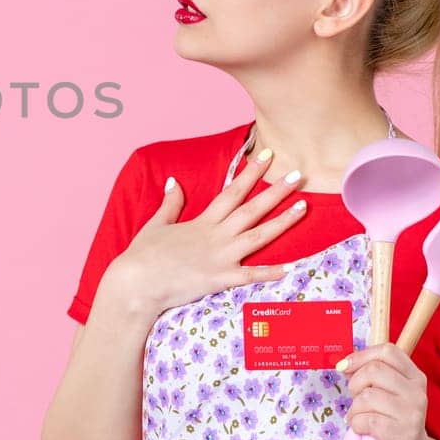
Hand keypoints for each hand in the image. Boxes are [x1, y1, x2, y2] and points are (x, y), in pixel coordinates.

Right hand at [102, 146, 308, 319]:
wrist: (136, 283)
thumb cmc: (142, 256)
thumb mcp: (156, 224)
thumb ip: (170, 203)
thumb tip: (173, 182)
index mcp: (202, 222)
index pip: (232, 191)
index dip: (251, 173)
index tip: (268, 156)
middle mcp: (216, 236)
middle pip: (251, 209)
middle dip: (276, 191)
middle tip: (298, 174)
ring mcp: (220, 257)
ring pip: (258, 236)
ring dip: (283, 222)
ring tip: (304, 207)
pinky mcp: (219, 279)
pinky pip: (250, 276)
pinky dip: (270, 272)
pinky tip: (291, 267)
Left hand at [338, 343, 429, 439]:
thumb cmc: (392, 422)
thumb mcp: (388, 393)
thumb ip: (371, 375)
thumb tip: (345, 364)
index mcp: (415, 377)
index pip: (388, 351)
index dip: (361, 355)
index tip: (345, 367)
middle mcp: (417, 393)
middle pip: (374, 371)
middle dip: (355, 385)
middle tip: (357, 400)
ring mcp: (412, 415)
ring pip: (366, 397)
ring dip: (354, 410)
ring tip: (362, 418)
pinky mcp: (402, 436)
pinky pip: (365, 420)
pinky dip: (356, 425)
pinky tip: (364, 431)